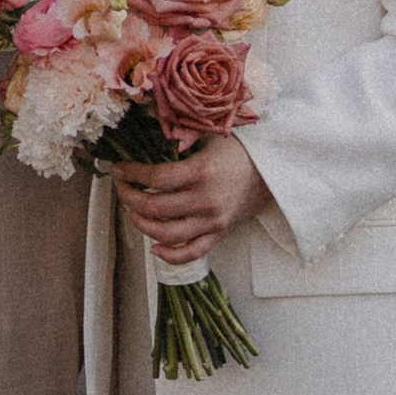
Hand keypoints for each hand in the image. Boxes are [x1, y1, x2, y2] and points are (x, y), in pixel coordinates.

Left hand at [113, 134, 265, 270]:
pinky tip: (154, 247)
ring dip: (142, 224)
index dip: (132, 174)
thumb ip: (181, 145)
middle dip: (130, 198)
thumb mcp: (211, 139)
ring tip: (133, 212)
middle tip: (122, 189)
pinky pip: (191, 252)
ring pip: (167, 234)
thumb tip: (147, 146)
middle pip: (155, 207)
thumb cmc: (242, 150)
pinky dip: (169, 255)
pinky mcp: (220, 233)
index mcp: (202, 172)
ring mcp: (213, 221)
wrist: (277, 170)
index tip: (119, 170)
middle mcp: (206, 200)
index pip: (156, 177)